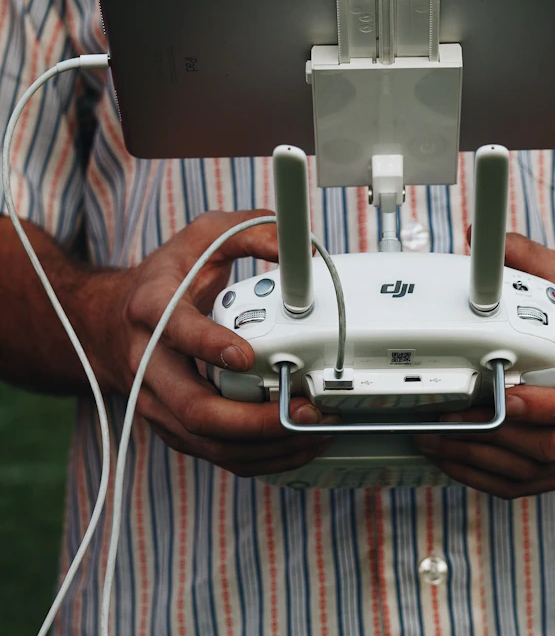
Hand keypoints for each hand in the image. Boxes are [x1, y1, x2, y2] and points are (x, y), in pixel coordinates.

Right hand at [87, 210, 334, 475]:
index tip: (246, 354)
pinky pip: (214, 453)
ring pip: (206, 441)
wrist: (110, 322)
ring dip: (263, 445)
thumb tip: (300, 248)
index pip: (174, 329)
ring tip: (311, 431)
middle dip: (252, 419)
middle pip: (193, 407)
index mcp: (151, 308)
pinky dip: (256, 457)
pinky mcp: (172, 426)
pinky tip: (294, 446)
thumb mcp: (203, 236)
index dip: (208, 344)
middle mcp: (148, 362)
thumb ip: (250, 231)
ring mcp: (156, 401)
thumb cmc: (166, 278)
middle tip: (301, 409)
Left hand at [413, 233, 554, 498]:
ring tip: (437, 441)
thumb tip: (479, 239)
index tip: (508, 396)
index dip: (548, 405)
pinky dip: (488, 478)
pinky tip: (454, 461)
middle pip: (554, 445)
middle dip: (494, 436)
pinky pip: (530, 485)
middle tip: (447, 420)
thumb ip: (528, 258)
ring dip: (482, 461)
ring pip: (537, 471)